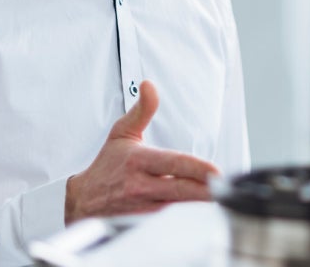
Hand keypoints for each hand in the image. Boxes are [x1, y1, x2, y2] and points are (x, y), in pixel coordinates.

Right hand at [65, 80, 220, 223]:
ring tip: (220, 200)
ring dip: (200, 206)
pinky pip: (169, 221)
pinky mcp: (143, 224)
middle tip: (226, 189)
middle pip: (181, 190)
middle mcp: (140, 186)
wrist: (83, 200)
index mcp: (138, 161)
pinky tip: (200, 213)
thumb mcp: (122, 132)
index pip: (174, 164)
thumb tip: (149, 86)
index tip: (216, 171)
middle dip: (206, 191)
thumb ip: (142, 110)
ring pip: (178, 208)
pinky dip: (185, 217)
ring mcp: (142, 208)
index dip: (197, 169)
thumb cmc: (106, 166)